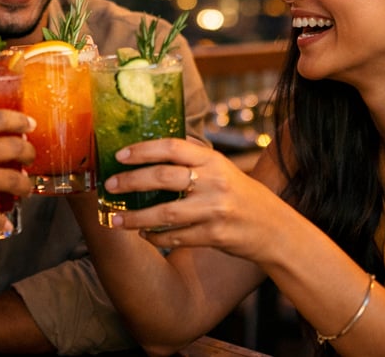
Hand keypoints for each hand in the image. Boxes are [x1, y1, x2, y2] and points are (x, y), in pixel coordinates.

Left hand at [102, 138, 284, 261]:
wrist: (275, 228)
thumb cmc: (240, 195)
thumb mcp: (222, 169)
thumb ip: (193, 161)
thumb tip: (148, 154)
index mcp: (213, 160)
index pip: (172, 147)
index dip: (143, 150)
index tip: (119, 155)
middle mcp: (214, 182)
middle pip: (164, 177)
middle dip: (131, 181)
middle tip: (109, 185)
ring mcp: (215, 210)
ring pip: (165, 213)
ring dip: (136, 218)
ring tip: (115, 219)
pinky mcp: (215, 236)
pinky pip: (176, 238)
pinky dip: (156, 237)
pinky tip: (144, 235)